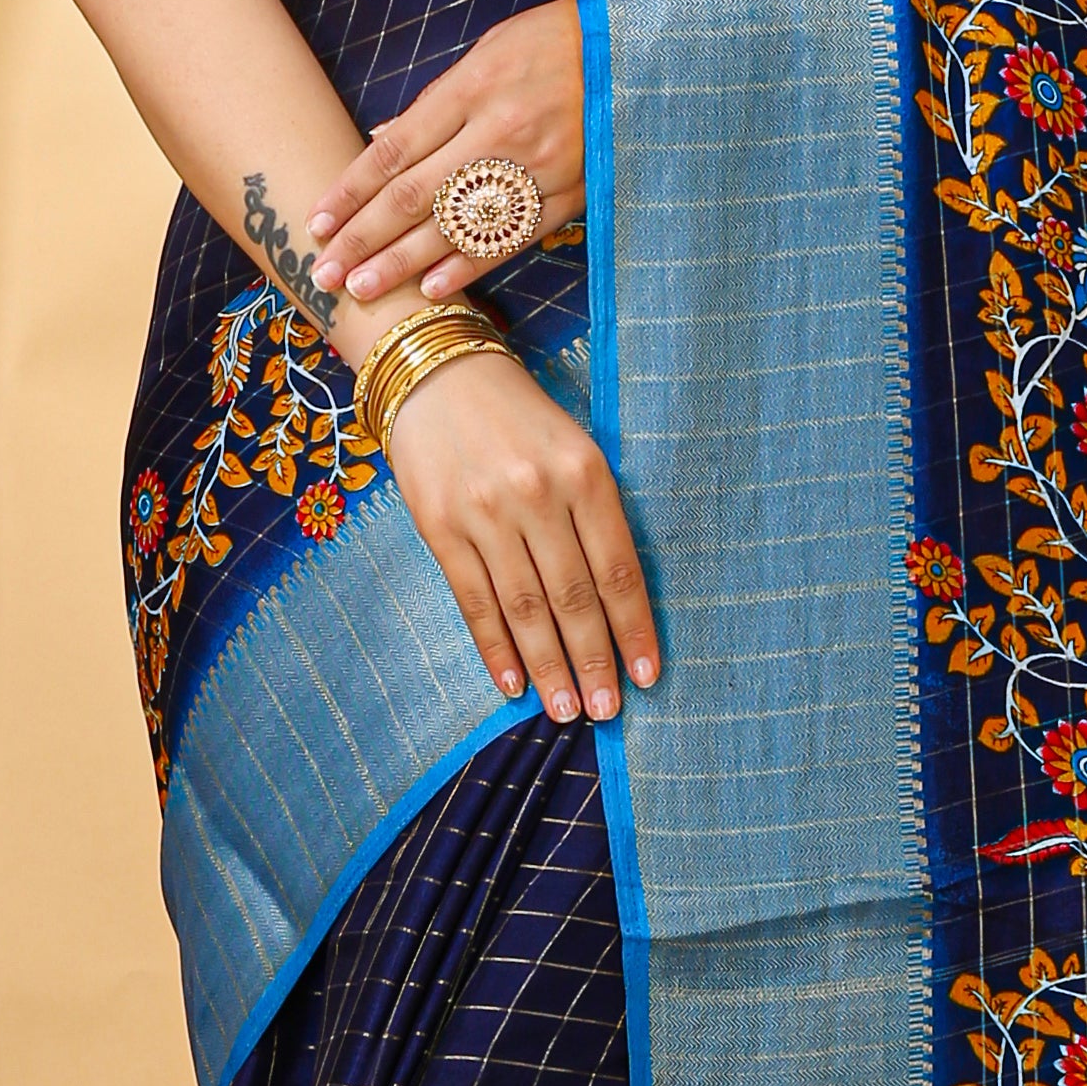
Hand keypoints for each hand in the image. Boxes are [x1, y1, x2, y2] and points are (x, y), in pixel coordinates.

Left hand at [313, 1, 583, 311]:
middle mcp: (500, 131)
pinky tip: (432, 289)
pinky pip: (511, 239)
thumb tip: (382, 138)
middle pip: (414, 196)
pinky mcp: (571, 193)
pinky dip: (469, 266)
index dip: (351, 190)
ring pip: (456, 227)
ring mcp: (538, 168)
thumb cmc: (556, 42)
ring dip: (403, 263)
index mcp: (474, 88)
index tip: (317, 221)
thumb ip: (436, 100)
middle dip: (363, 238)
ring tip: (362, 289)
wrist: (641, 51)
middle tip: (324, 272)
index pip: (395, 151)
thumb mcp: (490, 50)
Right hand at [383, 349, 658, 724]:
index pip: (618, 569)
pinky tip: (514, 684)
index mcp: (584, 473)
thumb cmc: (521, 418)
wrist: (439, 373)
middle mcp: (537, 494)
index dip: (634, 629)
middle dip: (593, 661)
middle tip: (606, 711)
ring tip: (565, 711)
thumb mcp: (576, 449)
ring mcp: (484, 513)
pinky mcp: (440, 526)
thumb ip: (596, 516)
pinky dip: (495, 648)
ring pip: (524, 608)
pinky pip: (474, 601)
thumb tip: (615, 604)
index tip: (647, 677)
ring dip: (548, 667)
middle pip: (573, 597)